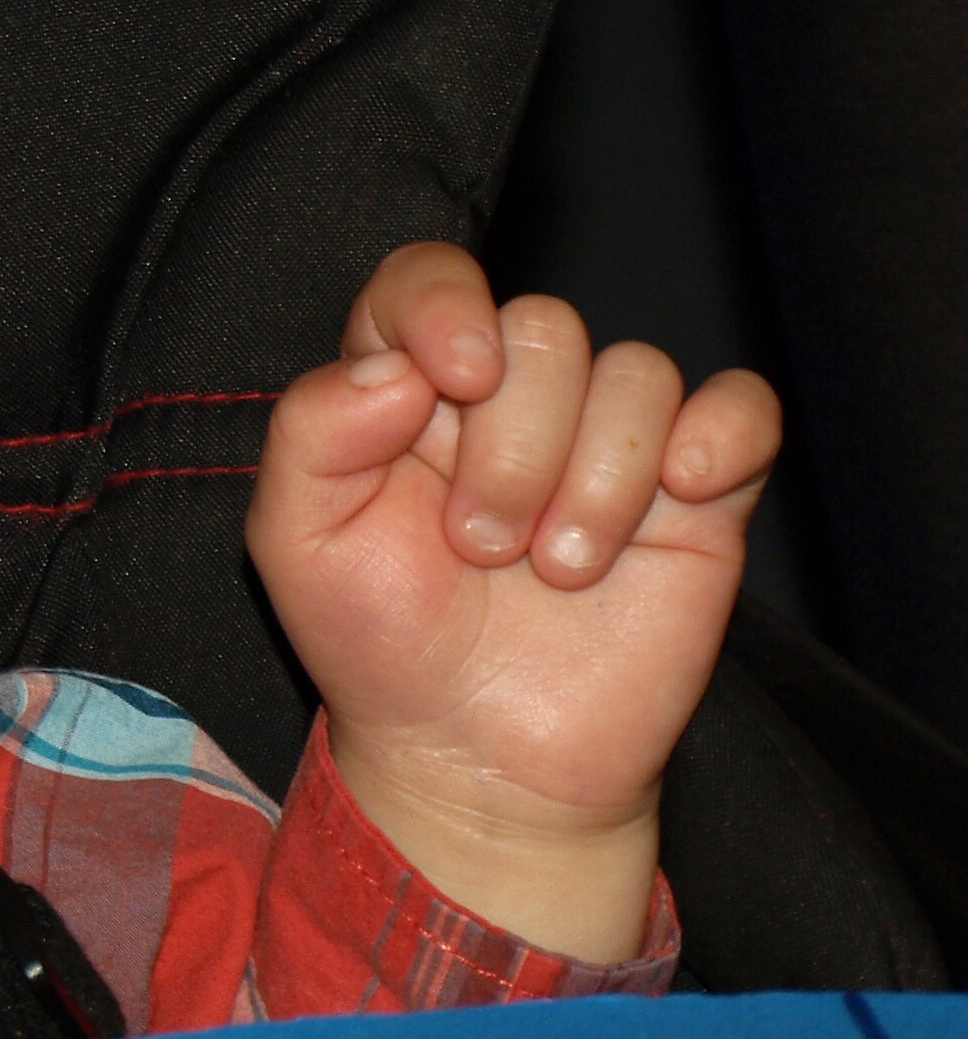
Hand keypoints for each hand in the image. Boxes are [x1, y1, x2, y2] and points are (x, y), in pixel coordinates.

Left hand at [248, 242, 779, 961]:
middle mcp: (511, 397)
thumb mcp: (297, 540)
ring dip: (596, 478)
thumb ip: (314, 430)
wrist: (479, 761)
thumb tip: (397, 366)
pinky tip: (685, 491)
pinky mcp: (697, 499)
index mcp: (407, 383)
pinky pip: (740, 408)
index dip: (448, 303)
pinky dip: (722, 432)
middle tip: (481, 546)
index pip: (431, 278)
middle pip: (543, 330)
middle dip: (513, 444)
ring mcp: (608, 443)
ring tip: (556, 570)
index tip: (456, 375)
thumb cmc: (381, 641)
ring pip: (635, 373)